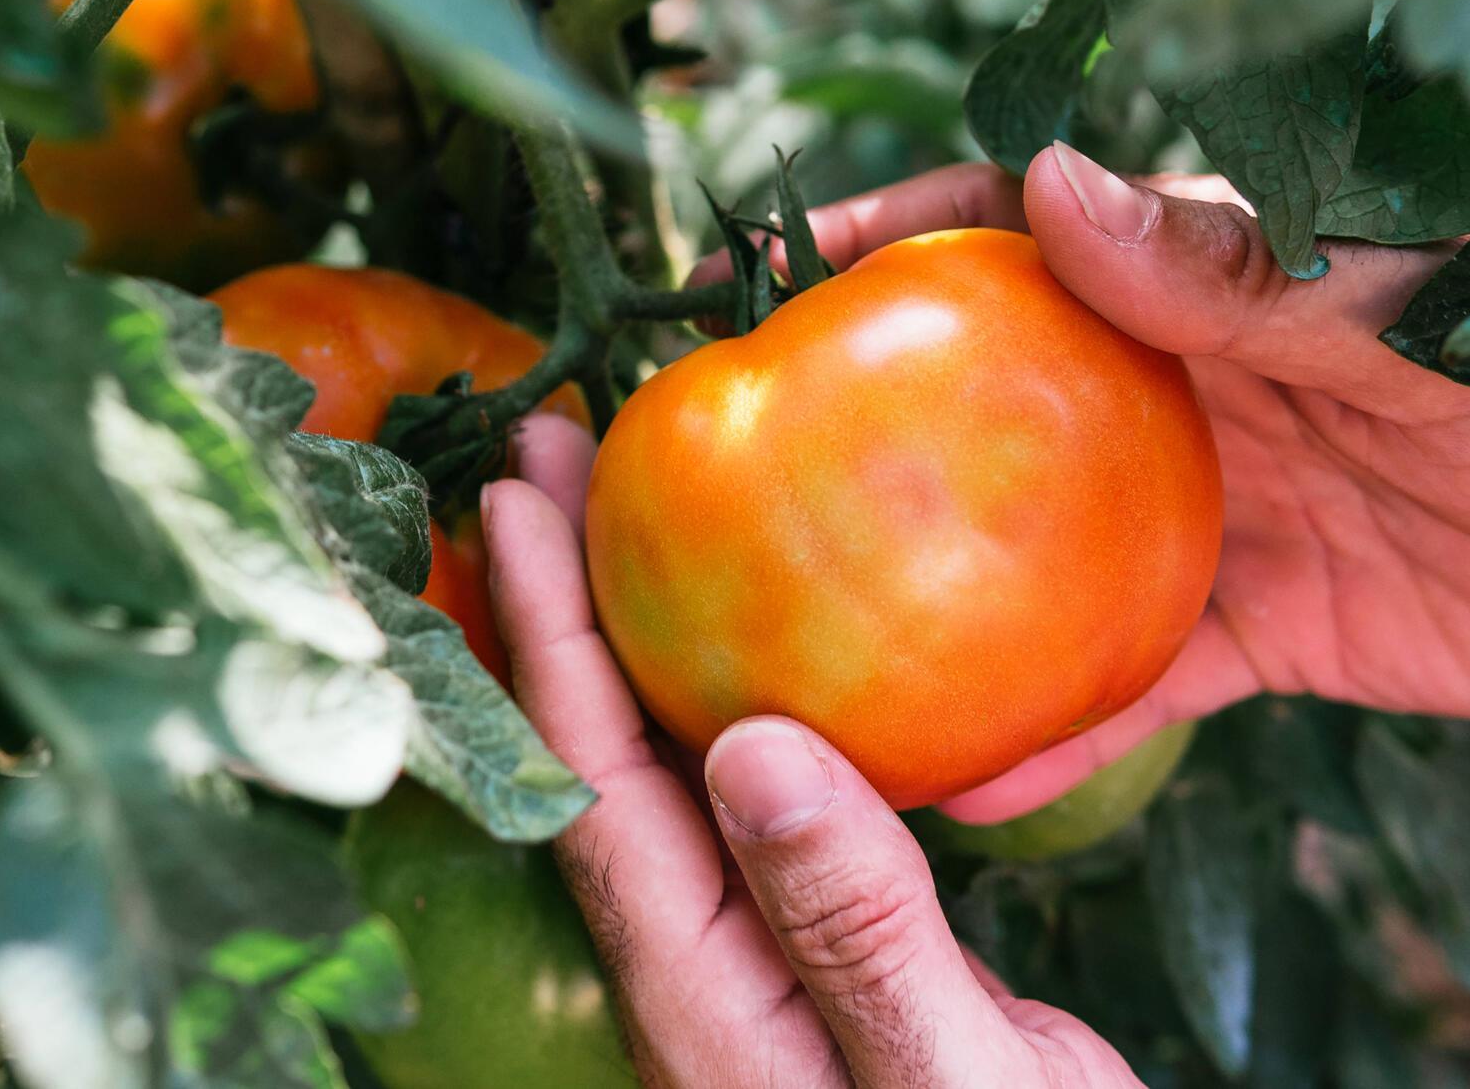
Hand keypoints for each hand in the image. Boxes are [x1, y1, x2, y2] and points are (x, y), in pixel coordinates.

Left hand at [481, 420, 1142, 1086]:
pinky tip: (756, 641)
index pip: (589, 780)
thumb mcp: (954, 1080)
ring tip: (630, 503)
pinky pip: (733, 800)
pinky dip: (720, 692)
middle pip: (591, 754)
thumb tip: (753, 744)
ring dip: (629, 628)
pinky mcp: (807, 954)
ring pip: (653, 769)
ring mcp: (746, 961)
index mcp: (703, 996)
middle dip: (558, 595)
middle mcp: (694, 968)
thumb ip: (856, 927)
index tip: (516, 489)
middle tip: (546, 444)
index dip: (546, 627)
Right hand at [689, 144, 1469, 822]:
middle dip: (867, 433)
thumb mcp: (1416, 312)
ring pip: (1033, 560)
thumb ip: (1241, 270)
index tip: (780, 265)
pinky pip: (1131, 685)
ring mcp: (1212, 517)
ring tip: (811, 647)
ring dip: (933, 601)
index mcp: (1212, 288)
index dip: (898, 237)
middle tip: (743, 475)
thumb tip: (1047, 193)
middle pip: (990, 407)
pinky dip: (1052, 731)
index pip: (1025, 239)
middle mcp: (1185, 397)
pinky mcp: (1263, 630)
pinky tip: (963, 777)